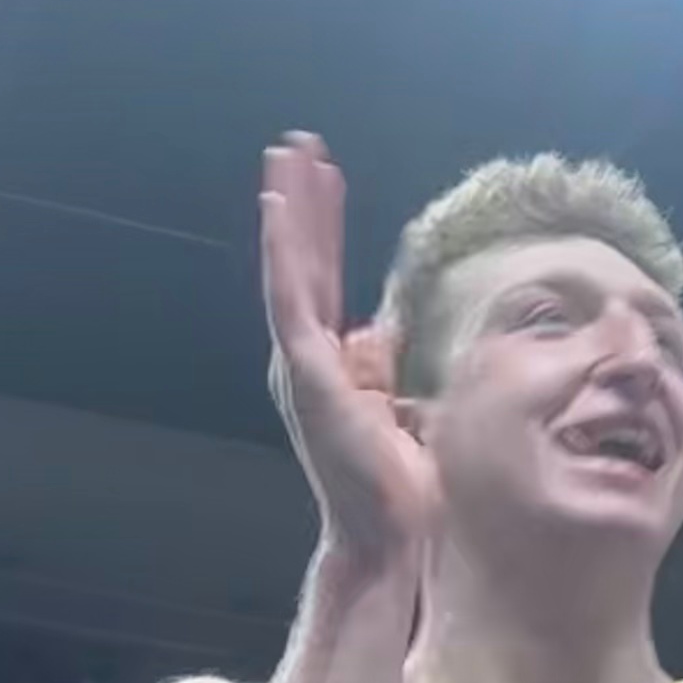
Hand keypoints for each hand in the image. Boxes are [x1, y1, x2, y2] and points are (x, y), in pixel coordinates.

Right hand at [258, 134, 439, 554]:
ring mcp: (303, 367)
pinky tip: (279, 206)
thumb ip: (380, 369)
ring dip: (290, 210)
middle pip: (305, 265)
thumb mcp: (400, 411)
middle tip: (298, 144)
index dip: (325, 227)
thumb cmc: (403, 489)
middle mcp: (309, 361)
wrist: (391, 538)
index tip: (328, 177)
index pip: (326, 281)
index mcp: (332, 366)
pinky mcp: (309, 375)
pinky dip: (284, 252)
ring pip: (292, 271)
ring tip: (285, 154)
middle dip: (303, 202)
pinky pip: (291, 300)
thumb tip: (376, 332)